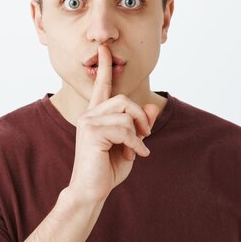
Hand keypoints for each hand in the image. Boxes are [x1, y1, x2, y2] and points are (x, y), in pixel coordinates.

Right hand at [68, 44, 159, 203]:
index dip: (104, 66)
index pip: (101, 86)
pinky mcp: (92, 131)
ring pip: (125, 113)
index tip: (104, 48)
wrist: (90, 192)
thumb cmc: (106, 171)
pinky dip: (135, 143)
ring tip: (136, 150)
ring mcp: (88, 121)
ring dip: (138, 133)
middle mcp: (89, 114)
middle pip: (123, 99)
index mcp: (96, 115)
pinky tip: (134, 155)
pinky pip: (124, 128)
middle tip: (145, 136)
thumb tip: (152, 107)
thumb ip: (139, 127)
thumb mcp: (130, 146)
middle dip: (140, 117)